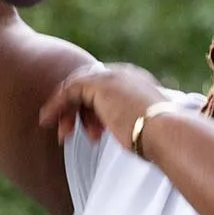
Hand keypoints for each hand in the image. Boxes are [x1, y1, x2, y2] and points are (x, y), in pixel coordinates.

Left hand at [36, 62, 171, 153]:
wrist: (166, 133)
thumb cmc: (162, 140)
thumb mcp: (145, 130)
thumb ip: (133, 127)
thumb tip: (131, 140)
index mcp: (139, 83)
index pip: (106, 90)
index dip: (94, 111)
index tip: (91, 134)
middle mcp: (125, 74)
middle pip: (89, 86)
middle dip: (76, 111)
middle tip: (68, 134)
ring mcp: (111, 77)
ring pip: (76, 89)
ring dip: (65, 112)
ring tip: (62, 136)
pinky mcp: (98, 84)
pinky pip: (68, 91)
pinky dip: (56, 106)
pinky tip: (47, 121)